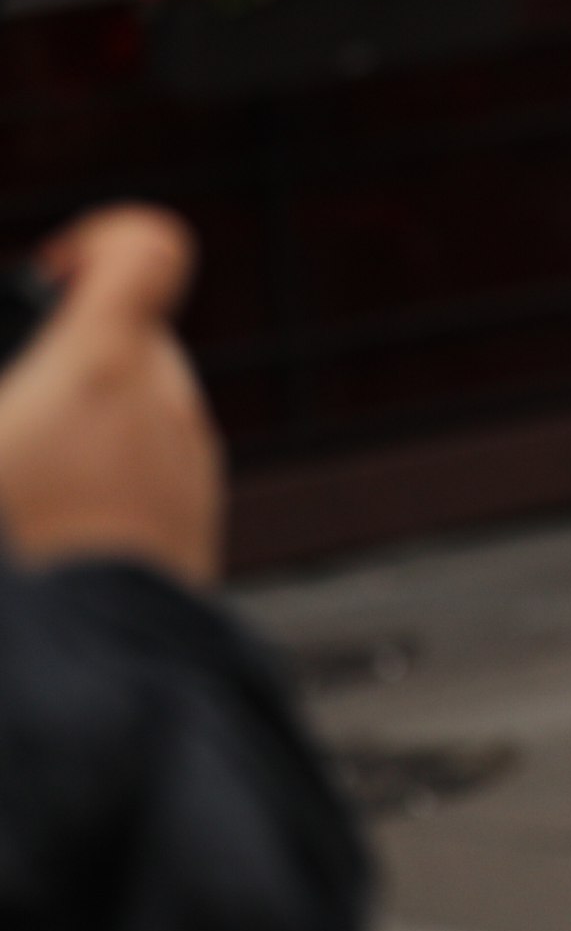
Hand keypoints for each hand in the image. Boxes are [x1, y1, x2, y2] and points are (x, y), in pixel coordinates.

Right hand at [0, 207, 220, 584]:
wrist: (77, 685)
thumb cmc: (13, 558)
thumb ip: (15, 386)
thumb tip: (16, 403)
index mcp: (106, 367)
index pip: (147, 248)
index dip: (100, 245)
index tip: (51, 278)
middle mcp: (168, 408)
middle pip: (134, 337)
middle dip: (69, 356)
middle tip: (10, 408)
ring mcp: (190, 471)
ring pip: (142, 412)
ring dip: (84, 425)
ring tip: (18, 483)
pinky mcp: (192, 533)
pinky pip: (151, 476)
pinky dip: (106, 481)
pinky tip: (49, 529)